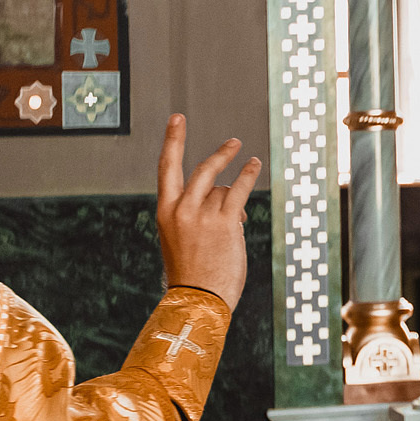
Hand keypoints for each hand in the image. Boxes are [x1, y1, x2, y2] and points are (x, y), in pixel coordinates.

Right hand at [156, 115, 257, 309]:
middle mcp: (182, 209)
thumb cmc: (193, 275)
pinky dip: (247, 175)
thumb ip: (201, 216)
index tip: (177, 119)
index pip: (167, 168)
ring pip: (224, 191)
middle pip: (202, 171)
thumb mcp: (184, 241)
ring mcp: (203, 215)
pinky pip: (238, 190)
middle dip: (220, 155)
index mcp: (165, 213)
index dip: (173, 141)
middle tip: (233, 143)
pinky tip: (254, 164)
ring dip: (235, 198)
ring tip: (248, 182)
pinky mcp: (224, 222)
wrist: (198, 300)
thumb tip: (231, 202)